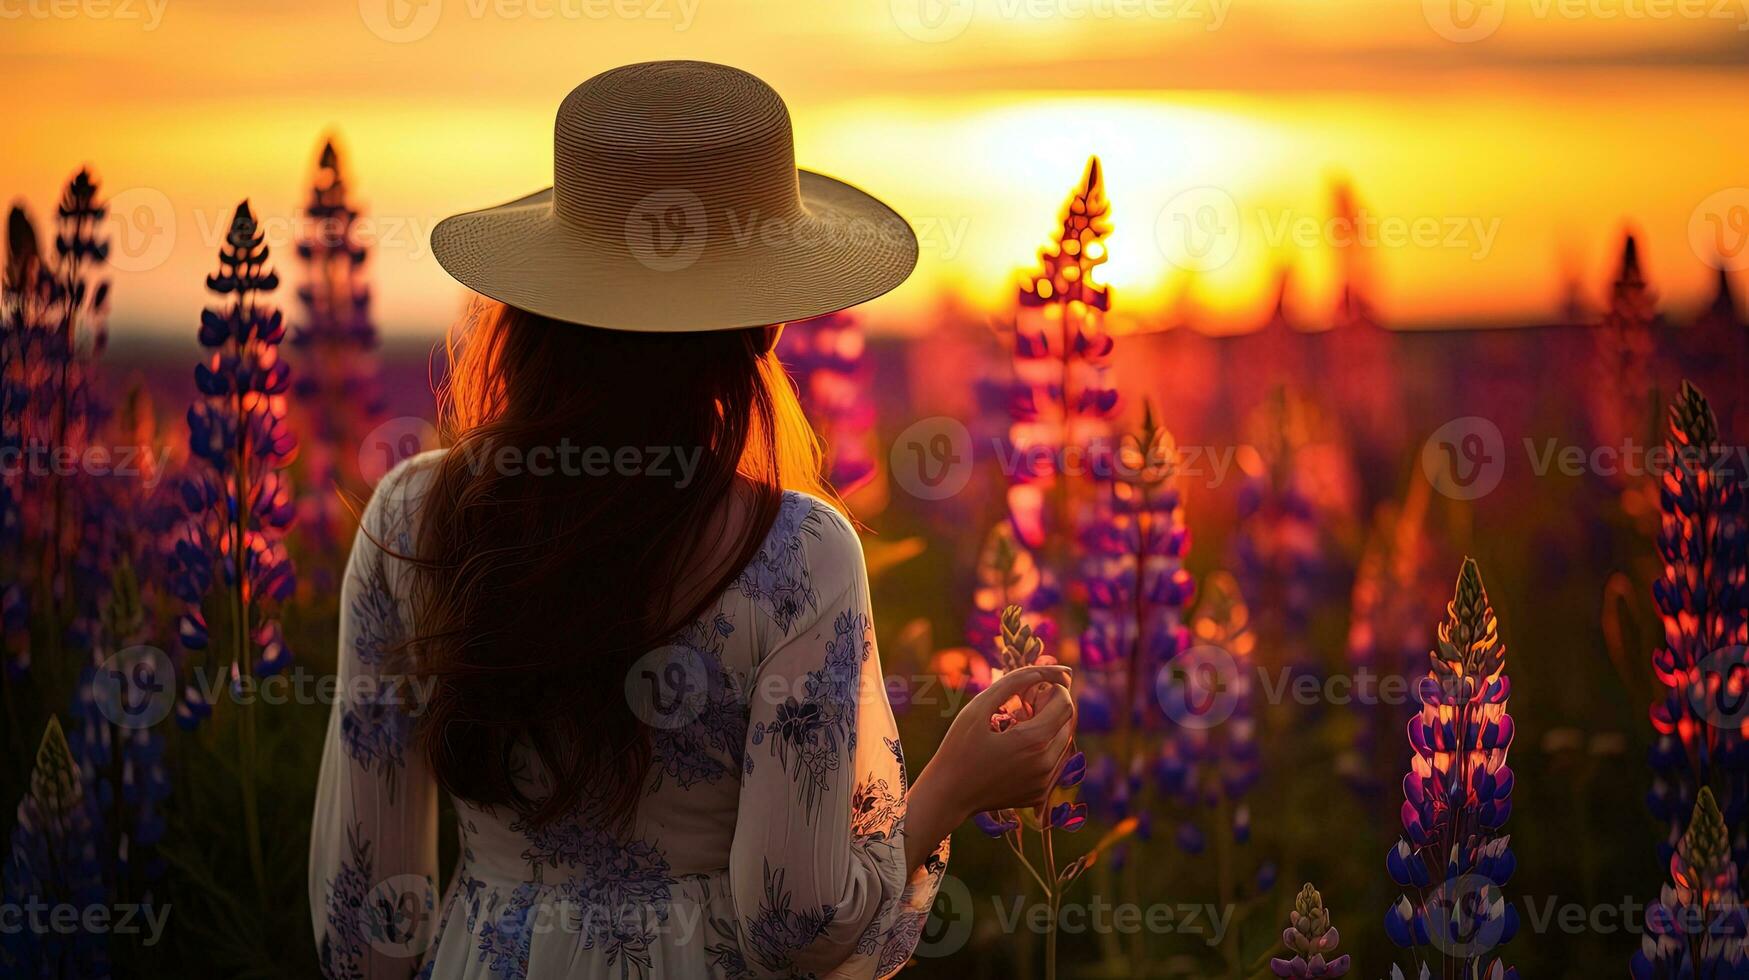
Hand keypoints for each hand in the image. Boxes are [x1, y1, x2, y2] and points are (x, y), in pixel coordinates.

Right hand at [928, 665, 1076, 820]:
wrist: (948, 795)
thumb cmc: (957, 749)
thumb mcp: (977, 708)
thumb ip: (1011, 683)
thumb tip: (1041, 671)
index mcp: (1033, 741)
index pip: (1065, 704)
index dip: (1053, 688)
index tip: (1032, 688)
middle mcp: (1046, 764)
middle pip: (1067, 722)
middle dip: (1050, 707)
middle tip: (1021, 706)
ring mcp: (1045, 782)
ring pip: (1063, 742)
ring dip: (1047, 727)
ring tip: (1016, 728)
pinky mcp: (1040, 794)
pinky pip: (1053, 762)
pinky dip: (1043, 749)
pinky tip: (1016, 749)